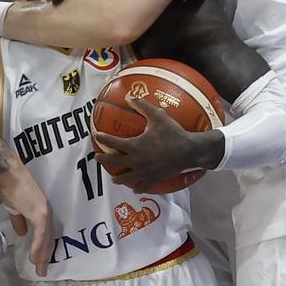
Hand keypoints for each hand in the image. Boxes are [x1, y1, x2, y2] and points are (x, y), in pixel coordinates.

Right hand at [0, 161, 52, 276]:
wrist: (9, 175)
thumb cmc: (11, 188)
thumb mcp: (15, 208)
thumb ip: (19, 221)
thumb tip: (22, 233)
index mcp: (42, 212)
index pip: (45, 235)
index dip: (43, 249)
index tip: (39, 262)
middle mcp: (47, 213)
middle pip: (48, 239)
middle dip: (45, 257)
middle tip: (42, 271)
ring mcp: (45, 213)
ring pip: (46, 239)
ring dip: (42, 255)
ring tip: (39, 268)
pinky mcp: (40, 214)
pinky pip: (41, 234)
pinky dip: (38, 247)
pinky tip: (35, 258)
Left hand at [92, 95, 218, 188]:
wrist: (189, 151)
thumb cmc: (172, 133)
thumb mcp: (157, 116)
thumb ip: (142, 106)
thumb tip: (129, 97)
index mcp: (134, 145)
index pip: (112, 142)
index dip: (102, 138)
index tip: (96, 135)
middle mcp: (136, 161)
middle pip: (114, 162)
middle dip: (104, 159)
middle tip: (97, 157)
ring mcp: (144, 172)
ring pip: (126, 178)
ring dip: (118, 178)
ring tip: (114, 179)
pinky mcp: (154, 179)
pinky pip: (143, 186)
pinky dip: (137, 188)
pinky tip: (135, 188)